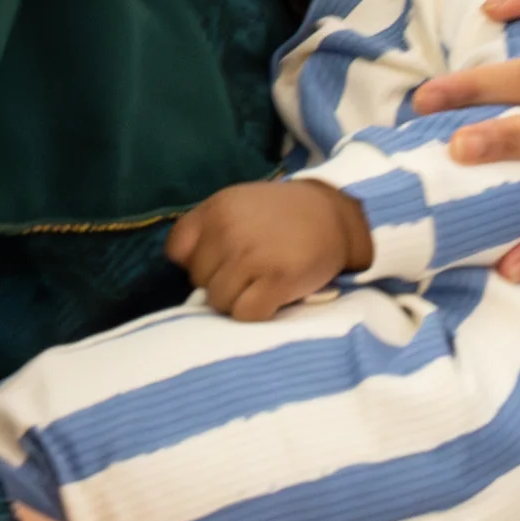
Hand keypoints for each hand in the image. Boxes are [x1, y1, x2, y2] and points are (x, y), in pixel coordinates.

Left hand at [167, 180, 371, 320]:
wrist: (341, 215)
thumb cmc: (286, 217)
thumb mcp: (240, 205)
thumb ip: (206, 228)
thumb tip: (184, 270)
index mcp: (217, 209)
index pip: (178, 252)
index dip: (200, 261)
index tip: (225, 258)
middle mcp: (230, 230)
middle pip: (200, 281)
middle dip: (223, 280)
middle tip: (253, 269)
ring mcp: (253, 256)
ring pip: (220, 302)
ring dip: (240, 299)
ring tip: (264, 283)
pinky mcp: (278, 280)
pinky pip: (245, 315)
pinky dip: (259, 312)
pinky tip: (275, 296)